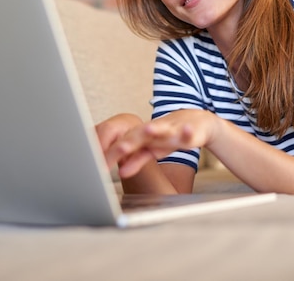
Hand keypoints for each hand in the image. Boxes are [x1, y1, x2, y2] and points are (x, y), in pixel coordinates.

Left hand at [103, 109, 218, 177]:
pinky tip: (187, 131)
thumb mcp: (151, 151)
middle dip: (126, 145)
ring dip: (154, 129)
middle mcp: (152, 130)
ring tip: (148, 130)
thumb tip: (120, 171)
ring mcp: (170, 129)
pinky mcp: (187, 130)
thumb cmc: (167, 138)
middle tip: (117, 151)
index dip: (111, 153)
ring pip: (161, 128)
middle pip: (137, 136)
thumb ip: (136, 160)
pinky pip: (187, 132)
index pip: (121, 143)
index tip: (99, 165)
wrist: (194, 121)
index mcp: (140, 135)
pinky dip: (187, 131)